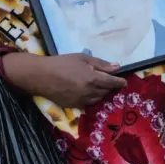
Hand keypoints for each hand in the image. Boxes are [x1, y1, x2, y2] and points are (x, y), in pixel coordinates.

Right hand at [2, 52, 125, 107]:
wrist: (40, 75)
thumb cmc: (62, 63)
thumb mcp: (83, 58)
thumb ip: (101, 64)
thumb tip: (117, 67)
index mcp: (93, 79)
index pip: (112, 83)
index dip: (120, 82)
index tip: (124, 82)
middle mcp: (89, 92)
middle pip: (106, 91)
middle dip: (110, 86)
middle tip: (110, 81)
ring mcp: (81, 100)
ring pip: (98, 99)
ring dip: (101, 93)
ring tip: (99, 86)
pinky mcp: (73, 105)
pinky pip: (88, 103)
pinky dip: (92, 98)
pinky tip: (88, 92)